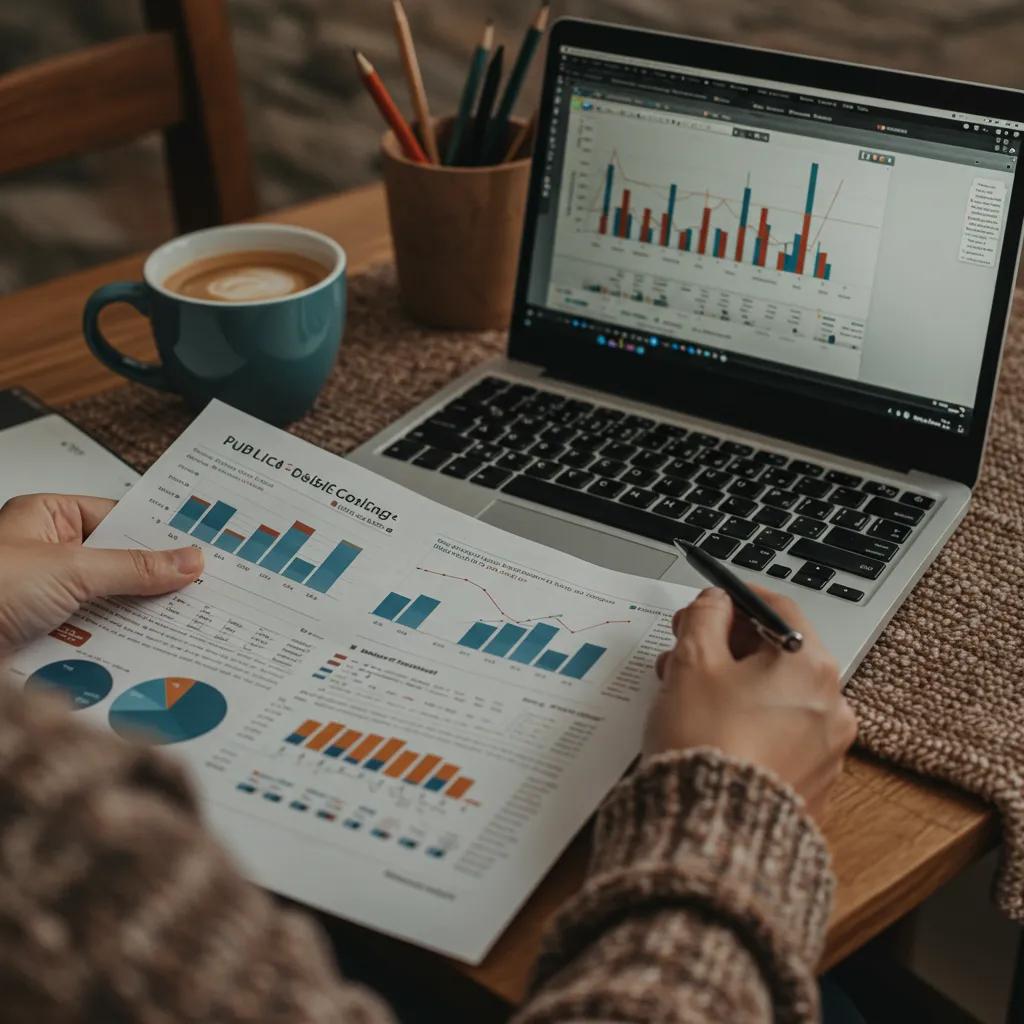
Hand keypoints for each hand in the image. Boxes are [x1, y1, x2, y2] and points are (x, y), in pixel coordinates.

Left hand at [0, 493, 202, 654]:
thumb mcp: (68, 571)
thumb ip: (134, 567)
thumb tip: (187, 559)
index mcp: (48, 518)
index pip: (122, 520)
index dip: (161, 535)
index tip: (203, 548)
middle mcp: (48, 554)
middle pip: (120, 564)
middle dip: (156, 580)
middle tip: (201, 588)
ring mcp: (47, 597)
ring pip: (111, 602)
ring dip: (138, 616)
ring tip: (182, 621)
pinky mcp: (47, 635)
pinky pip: (96, 636)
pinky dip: (118, 644)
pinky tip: (146, 649)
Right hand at [646, 586, 856, 820]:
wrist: (712, 827)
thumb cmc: (705, 741)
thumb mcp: (692, 661)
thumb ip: (704, 617)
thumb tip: (716, 603)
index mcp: (810, 666)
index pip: (777, 610)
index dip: (734, 600)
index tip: (708, 604)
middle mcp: (831, 704)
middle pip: (777, 655)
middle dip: (726, 647)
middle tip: (685, 650)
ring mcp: (826, 748)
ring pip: (776, 697)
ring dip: (733, 686)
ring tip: (687, 696)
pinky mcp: (812, 783)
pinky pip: (779, 737)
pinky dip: (748, 725)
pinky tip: (712, 732)